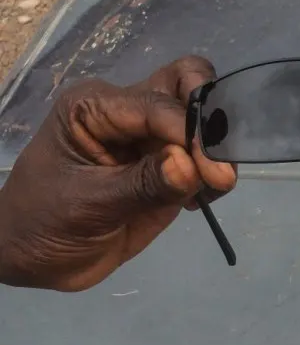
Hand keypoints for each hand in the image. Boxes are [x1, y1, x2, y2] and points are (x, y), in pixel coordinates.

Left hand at [0, 57, 236, 290]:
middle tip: (219, 164)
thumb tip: (189, 166)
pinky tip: (202, 201)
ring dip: (217, 150)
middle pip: (184, 85)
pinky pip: (201, 161)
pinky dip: (212, 175)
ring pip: (201, 120)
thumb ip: (142, 184)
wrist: (34, 259)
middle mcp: (127, 114)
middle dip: (211, 119)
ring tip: (214, 188)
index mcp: (96, 108)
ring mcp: (149, 141)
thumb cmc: (44, 223)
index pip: (157, 105)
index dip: (190, 131)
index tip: (213, 170)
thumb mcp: (88, 204)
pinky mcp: (166, 170)